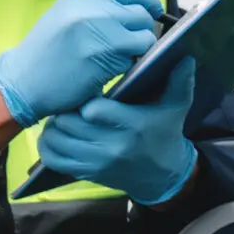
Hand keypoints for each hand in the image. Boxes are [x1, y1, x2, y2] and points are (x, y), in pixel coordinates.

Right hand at [0, 0, 162, 126]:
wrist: (23, 81)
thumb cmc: (45, 53)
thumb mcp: (65, 16)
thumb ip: (97, 8)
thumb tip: (135, 8)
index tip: (153, 10)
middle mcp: (95, 10)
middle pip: (142, 14)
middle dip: (142, 30)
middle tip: (131, 43)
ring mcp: (102, 33)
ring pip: (144, 37)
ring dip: (137, 50)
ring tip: (115, 58)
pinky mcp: (107, 58)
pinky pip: (134, 59)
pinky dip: (127, 66)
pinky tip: (107, 70)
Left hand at [35, 59, 199, 205]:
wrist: (163, 176)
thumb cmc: (165, 134)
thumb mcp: (176, 108)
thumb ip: (179, 82)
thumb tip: (185, 56)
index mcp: (133, 126)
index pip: (95, 111)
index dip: (86, 100)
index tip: (90, 95)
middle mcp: (111, 146)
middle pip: (69, 123)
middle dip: (66, 110)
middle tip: (70, 103)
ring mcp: (96, 162)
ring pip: (56, 140)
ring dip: (54, 126)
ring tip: (63, 117)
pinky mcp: (86, 173)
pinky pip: (53, 160)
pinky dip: (48, 146)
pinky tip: (57, 135)